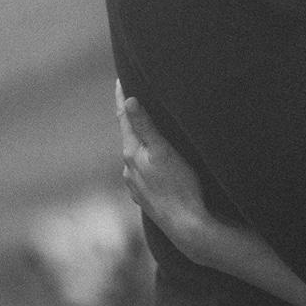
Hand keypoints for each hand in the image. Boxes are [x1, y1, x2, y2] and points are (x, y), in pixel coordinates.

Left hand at [116, 83, 211, 263]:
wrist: (186, 225)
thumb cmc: (179, 185)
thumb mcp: (163, 152)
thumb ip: (145, 127)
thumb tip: (129, 101)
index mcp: (131, 153)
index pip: (124, 119)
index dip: (122, 98)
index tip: (119, 80)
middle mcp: (128, 169)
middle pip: (129, 137)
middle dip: (131, 120)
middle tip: (134, 100)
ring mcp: (136, 185)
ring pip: (135, 157)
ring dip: (139, 143)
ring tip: (148, 131)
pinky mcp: (146, 197)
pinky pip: (143, 173)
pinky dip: (146, 162)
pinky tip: (155, 165)